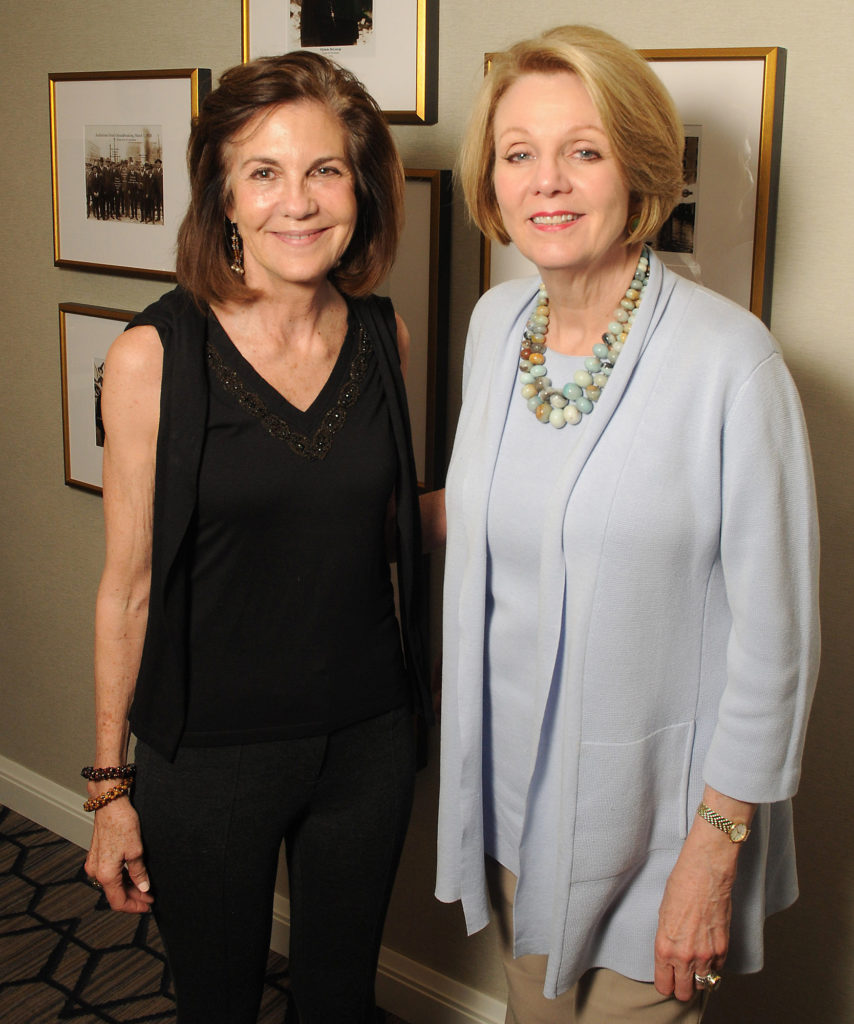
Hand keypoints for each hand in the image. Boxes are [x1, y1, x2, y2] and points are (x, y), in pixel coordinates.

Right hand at [85, 796, 152, 913]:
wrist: (110, 803)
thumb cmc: (121, 822)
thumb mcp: (136, 850)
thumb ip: (139, 872)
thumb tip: (143, 887)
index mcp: (106, 874)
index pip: (118, 901)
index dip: (134, 907)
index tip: (147, 906)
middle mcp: (96, 872)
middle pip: (115, 893)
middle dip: (133, 897)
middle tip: (149, 897)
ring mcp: (94, 863)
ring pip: (112, 884)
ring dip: (128, 888)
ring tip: (144, 887)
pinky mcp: (96, 855)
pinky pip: (109, 873)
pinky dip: (121, 878)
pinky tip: (133, 876)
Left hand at [653, 835, 734, 1000]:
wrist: (705, 874)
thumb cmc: (680, 887)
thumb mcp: (663, 916)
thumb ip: (667, 941)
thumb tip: (671, 956)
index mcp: (665, 947)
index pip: (664, 985)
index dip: (665, 984)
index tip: (667, 980)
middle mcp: (685, 956)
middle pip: (684, 992)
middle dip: (681, 987)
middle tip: (681, 978)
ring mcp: (706, 954)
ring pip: (702, 984)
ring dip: (698, 978)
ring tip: (695, 966)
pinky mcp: (723, 948)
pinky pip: (717, 969)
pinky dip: (713, 966)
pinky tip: (707, 953)